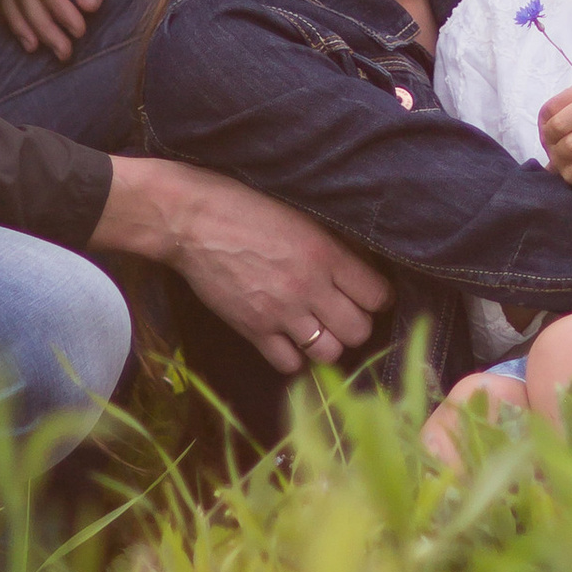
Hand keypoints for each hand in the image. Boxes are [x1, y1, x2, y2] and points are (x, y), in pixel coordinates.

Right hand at [95, 155, 390, 373]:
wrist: (192, 221)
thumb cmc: (246, 207)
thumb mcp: (300, 215)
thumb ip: (333, 244)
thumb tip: (363, 265)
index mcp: (324, 253)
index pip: (377, 295)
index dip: (378, 297)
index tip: (369, 295)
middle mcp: (308, 287)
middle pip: (358, 331)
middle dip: (357, 324)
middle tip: (344, 313)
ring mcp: (280, 312)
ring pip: (329, 353)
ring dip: (329, 344)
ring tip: (319, 329)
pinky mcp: (253, 329)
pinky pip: (289, 364)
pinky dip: (295, 357)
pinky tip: (289, 339)